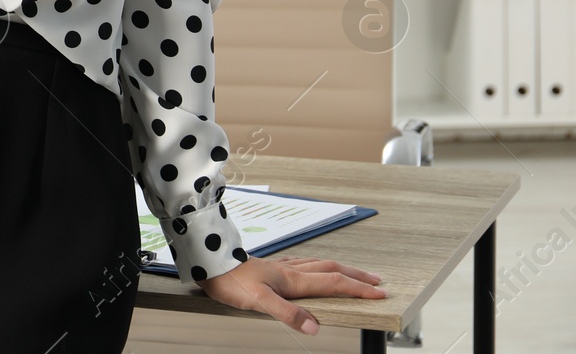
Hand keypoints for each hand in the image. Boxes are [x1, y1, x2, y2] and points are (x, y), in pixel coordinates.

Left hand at [195, 255, 386, 334]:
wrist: (210, 263)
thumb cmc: (230, 281)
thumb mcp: (258, 302)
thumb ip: (287, 313)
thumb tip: (314, 327)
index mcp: (293, 280)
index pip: (334, 283)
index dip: (358, 289)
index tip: (380, 293)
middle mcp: (291, 271)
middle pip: (333, 270)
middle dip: (358, 277)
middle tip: (378, 282)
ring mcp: (282, 267)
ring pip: (320, 265)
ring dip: (341, 270)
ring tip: (355, 274)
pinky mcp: (272, 267)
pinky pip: (304, 264)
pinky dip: (319, 266)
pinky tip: (314, 268)